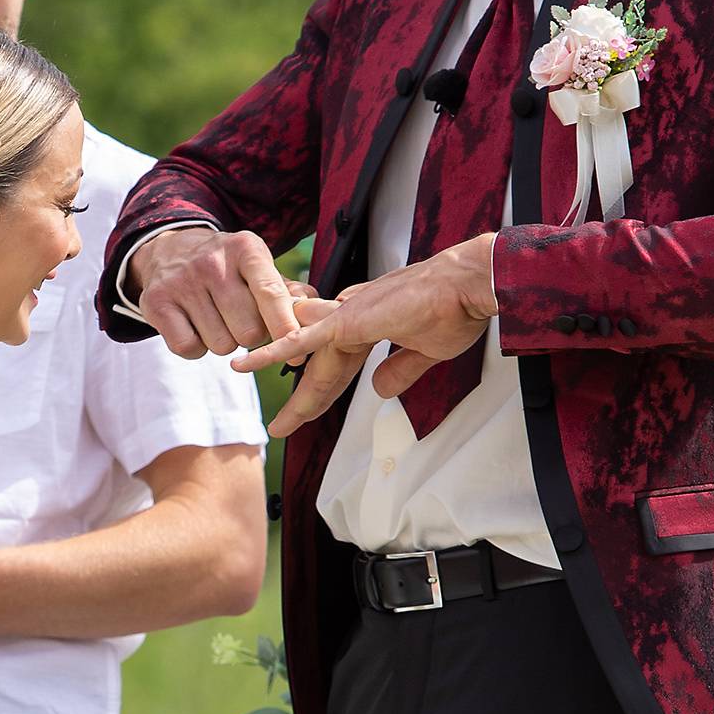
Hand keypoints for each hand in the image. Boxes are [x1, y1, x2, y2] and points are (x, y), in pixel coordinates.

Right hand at [128, 226, 300, 363]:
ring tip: (215, 318)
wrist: (168, 251)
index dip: (285, 325)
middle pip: (248, 332)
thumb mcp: (256, 266)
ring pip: (221, 345)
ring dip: (223, 341)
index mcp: (246, 249)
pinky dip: (195, 347)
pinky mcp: (156, 303)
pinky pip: (189, 348)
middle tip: (239, 319)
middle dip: (250, 336)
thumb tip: (315, 313)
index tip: (296, 347)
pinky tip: (194, 327)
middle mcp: (212, 262)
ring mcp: (181, 282)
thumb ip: (288, 291)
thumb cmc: (226, 267)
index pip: (271, 293)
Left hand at [246, 239, 497, 437]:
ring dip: (296, 394)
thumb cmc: (455, 311)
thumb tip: (379, 390)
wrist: (467, 286)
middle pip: (321, 367)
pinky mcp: (346, 320)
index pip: (340, 363)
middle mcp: (351, 317)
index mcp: (370, 323)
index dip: (326, 387)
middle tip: (284, 427)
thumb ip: (400, 370)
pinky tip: (246, 364)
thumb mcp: (426, 352)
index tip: (312, 410)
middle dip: (306, 400)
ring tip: (279, 424)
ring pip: (309, 359)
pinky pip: (300, 340)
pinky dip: (272, 352)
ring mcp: (346, 316)